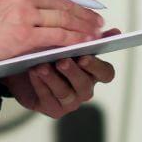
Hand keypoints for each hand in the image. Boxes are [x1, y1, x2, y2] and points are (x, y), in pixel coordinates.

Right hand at [0, 0, 104, 64]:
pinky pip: (57, 37)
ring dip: (83, 27)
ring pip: (64, 20)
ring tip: (94, 33)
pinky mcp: (25, 35)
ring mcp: (26, 14)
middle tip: (98, 19)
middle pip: (65, 3)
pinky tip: (82, 43)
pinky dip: (73, 40)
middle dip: (85, 12)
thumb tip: (44, 5)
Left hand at [2, 32, 118, 119]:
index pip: (106, 73)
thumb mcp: (68, 43)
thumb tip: (116, 31)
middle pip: (84, 84)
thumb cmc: (50, 55)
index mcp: (93, 72)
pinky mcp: (54, 110)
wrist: (25, 70)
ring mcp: (70, 101)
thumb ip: (90, 38)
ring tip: (41, 66)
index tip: (84, 56)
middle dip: (73, 72)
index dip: (96, 66)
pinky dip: (40, 85)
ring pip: (65, 92)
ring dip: (53, 78)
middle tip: (62, 60)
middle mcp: (84, 88)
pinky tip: (33, 73)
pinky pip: (48, 98)